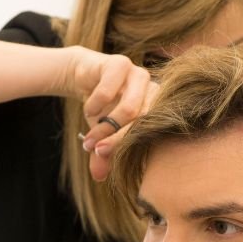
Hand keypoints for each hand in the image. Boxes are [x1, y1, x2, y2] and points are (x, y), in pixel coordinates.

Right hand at [67, 46, 157, 180]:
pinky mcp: (122, 63)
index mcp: (158, 110)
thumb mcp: (103, 134)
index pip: (151, 134)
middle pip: (144, 124)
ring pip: (129, 110)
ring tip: (89, 137)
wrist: (85, 75)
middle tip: (97, 151)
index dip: (131, 150)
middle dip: (118, 141)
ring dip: (105, 127)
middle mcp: (154, 92)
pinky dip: (95, 105)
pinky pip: (109, 91)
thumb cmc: (102, 107)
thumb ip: (104, 154)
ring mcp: (140, 76)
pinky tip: (88, 109)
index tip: (110, 161)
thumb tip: (98, 177)